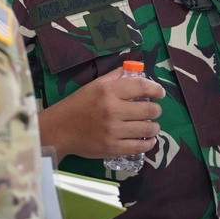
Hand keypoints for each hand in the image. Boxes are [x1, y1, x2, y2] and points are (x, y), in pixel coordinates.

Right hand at [41, 67, 164, 158]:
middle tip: (154, 111)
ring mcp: (112, 131)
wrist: (59, 129)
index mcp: (108, 91)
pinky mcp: (112, 148)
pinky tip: (148, 140)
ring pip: (147, 129)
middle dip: (156, 110)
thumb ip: (115, 77)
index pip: (141, 86)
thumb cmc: (78, 105)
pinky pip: (138, 147)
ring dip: (154, 127)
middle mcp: (112, 110)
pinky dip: (148, 143)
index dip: (155, 88)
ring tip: (152, 126)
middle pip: (148, 109)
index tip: (160, 92)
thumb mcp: (94, 85)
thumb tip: (135, 70)